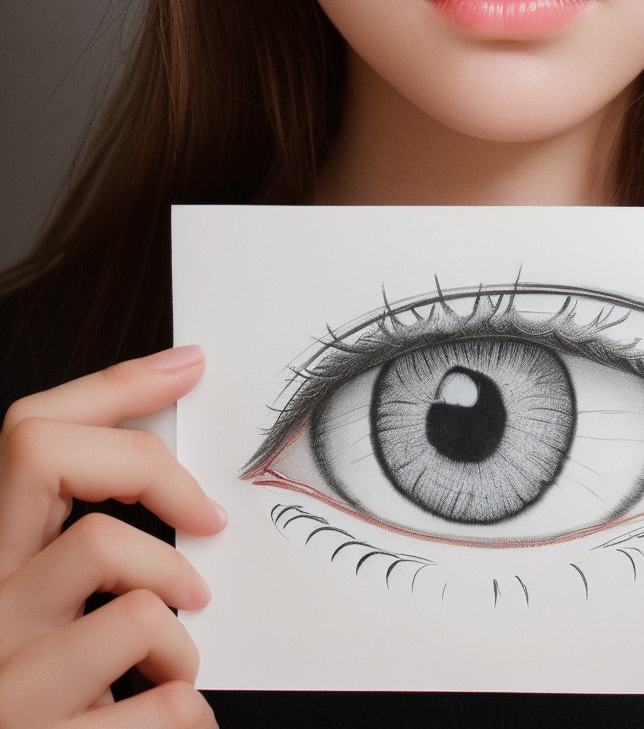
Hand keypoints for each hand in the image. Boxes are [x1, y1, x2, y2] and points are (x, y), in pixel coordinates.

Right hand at [0, 345, 223, 725]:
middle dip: (158, 487)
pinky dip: (187, 710)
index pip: (30, 436)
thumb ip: (80, 520)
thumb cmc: (44, 683)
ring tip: (174, 662)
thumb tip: (180, 381)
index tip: (189, 368)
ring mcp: (14, 685)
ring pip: (136, 610)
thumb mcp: (42, 590)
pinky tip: (174, 715)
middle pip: (72, 500)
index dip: (118, 388)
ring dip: (180, 637)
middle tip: (206, 526)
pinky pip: (162, 708)